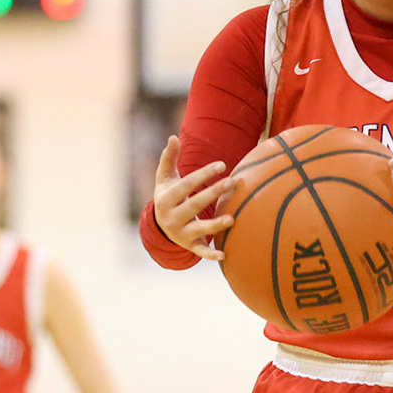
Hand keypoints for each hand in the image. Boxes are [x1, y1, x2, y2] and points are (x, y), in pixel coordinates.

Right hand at [151, 139, 236, 260]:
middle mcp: (171, 218)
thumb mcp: (165, 178)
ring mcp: (180, 233)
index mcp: (165, 199)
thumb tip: (173, 137)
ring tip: (232, 218)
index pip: (186, 184)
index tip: (222, 165)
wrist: (160, 225)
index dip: (204, 174)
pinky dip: (211, 254)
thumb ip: (169, 158)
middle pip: (195, 204)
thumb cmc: (168, 195)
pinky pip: (201, 251)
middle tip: (233, 182)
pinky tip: (224, 255)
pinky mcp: (189, 246)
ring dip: (216, 225)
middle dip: (214, 193)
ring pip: (199, 229)